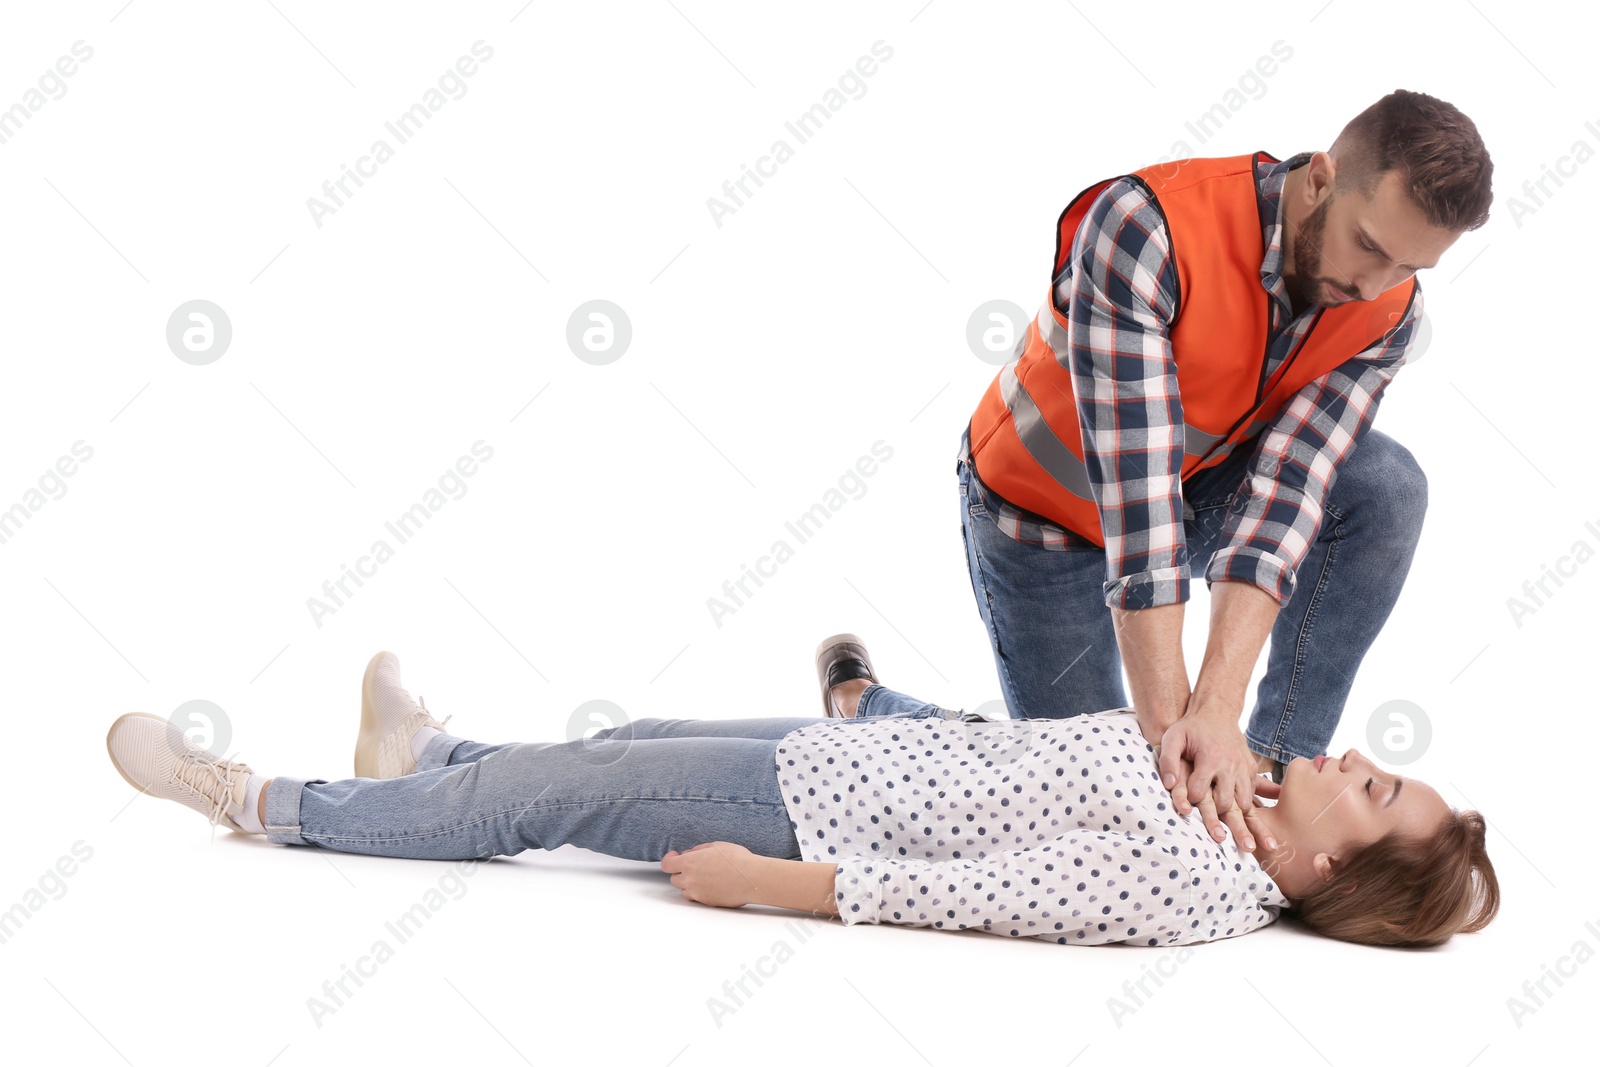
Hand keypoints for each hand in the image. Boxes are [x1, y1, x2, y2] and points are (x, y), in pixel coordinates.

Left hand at [660, 842, 761, 907]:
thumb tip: (689, 854)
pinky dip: (698, 891)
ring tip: (704, 876)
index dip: (669, 860)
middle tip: (693, 865)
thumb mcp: (716, 846)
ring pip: (684, 890)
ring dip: (688, 883)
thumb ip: (699, 850)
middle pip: (674, 878)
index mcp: (690, 863)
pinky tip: (711, 884)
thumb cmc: (738, 859)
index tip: (675, 856)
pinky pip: (696, 897)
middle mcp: (690, 880)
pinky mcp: (707, 902)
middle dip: (681, 871)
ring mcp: (698, 893)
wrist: (752, 878)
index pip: (667, 865)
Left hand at [1157, 715, 1274, 850]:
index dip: (1190, 800)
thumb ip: (1168, 760)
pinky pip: (1253, 793)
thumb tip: (1168, 784)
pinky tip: (1244, 818)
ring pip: (1244, 801)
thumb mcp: (1173, 737)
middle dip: (1218, 817)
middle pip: (1226, 802)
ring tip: (1236, 833)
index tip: (1185, 806)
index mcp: (1210, 758)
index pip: (1199, 791)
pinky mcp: (1251, 769)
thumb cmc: (1190, 728)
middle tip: (1214, 830)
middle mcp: (1229, 765)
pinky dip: (1248, 806)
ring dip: (1238, 816)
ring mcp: (1243, 767)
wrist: (1216, 713)